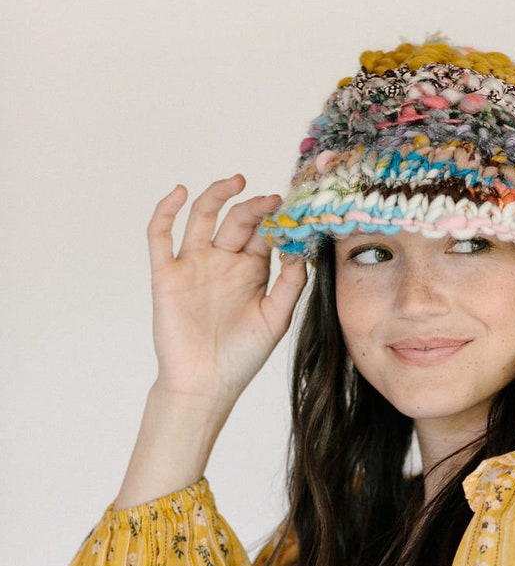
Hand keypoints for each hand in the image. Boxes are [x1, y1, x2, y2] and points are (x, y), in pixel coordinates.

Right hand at [113, 177, 306, 507]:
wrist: (205, 384)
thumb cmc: (242, 357)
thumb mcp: (276, 318)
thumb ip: (290, 283)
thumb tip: (302, 247)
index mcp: (250, 271)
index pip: (263, 233)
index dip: (276, 218)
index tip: (292, 207)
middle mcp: (222, 262)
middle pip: (236, 220)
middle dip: (253, 206)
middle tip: (272, 200)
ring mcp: (193, 264)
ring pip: (202, 217)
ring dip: (217, 195)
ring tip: (237, 182)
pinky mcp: (166, 274)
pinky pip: (160, 235)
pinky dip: (166, 210)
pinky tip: (181, 193)